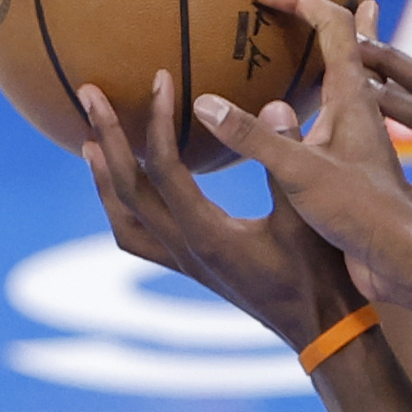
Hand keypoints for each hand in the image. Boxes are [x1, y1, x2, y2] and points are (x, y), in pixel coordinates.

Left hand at [80, 71, 361, 351]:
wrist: (324, 332)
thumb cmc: (322, 275)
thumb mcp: (308, 214)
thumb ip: (286, 160)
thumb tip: (275, 104)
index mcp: (208, 233)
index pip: (164, 168)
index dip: (158, 120)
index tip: (159, 79)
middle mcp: (186, 249)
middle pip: (126, 189)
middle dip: (107, 137)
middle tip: (88, 93)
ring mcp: (186, 263)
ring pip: (123, 220)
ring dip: (102, 180)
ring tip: (90, 145)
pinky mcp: (195, 270)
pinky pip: (140, 239)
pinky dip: (124, 210)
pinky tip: (130, 193)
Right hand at [178, 0, 411, 312]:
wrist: (403, 263)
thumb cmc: (363, 216)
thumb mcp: (300, 172)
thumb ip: (253, 138)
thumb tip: (205, 102)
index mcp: (355, 99)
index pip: (335, 26)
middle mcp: (361, 110)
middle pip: (344, 44)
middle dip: (313, 15)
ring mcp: (357, 137)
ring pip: (339, 81)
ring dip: (318, 55)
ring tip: (293, 40)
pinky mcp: (352, 164)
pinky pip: (327, 117)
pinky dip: (309, 100)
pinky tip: (290, 116)